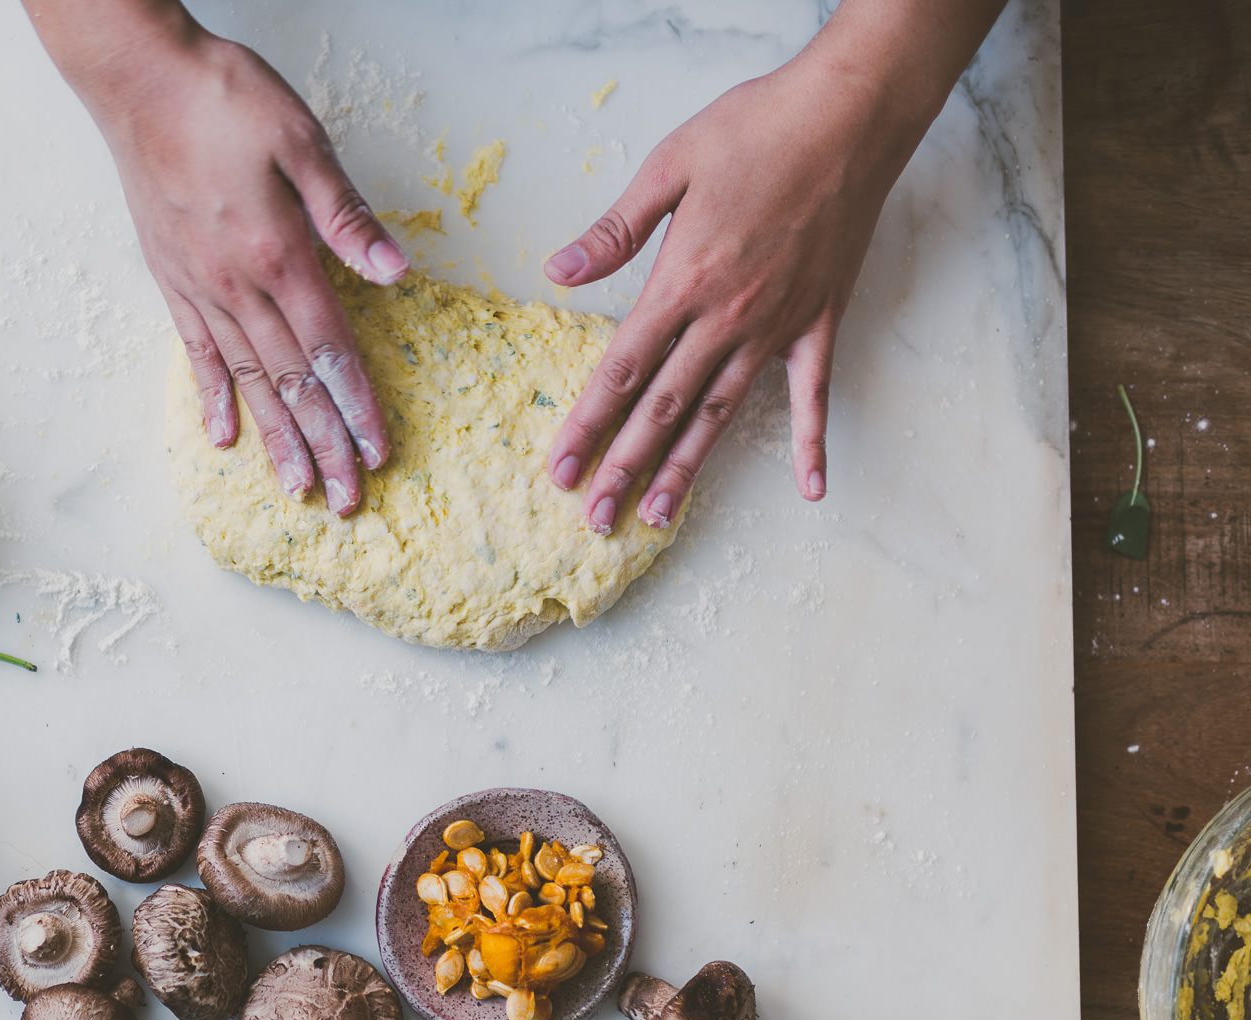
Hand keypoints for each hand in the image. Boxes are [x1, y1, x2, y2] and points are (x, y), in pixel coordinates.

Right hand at [69, 23, 408, 513]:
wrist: (139, 79)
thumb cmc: (224, 97)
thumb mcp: (302, 141)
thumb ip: (345, 215)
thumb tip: (394, 273)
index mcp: (277, 253)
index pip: (328, 350)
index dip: (355, 406)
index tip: (377, 453)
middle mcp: (235, 285)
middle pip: (290, 382)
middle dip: (323, 444)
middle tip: (346, 500)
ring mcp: (199, 287)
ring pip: (246, 380)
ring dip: (275, 438)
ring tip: (296, 489)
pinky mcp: (172, 279)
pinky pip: (197, 352)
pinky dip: (213, 397)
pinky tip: (224, 438)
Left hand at [543, 45, 934, 529]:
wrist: (852, 112)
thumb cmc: (758, 128)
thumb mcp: (670, 166)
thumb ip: (614, 230)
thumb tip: (557, 271)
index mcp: (681, 282)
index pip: (620, 372)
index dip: (587, 427)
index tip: (562, 470)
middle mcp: (726, 317)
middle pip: (663, 408)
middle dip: (624, 467)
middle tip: (594, 518)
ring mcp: (777, 325)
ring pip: (721, 414)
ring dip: (687, 468)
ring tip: (657, 516)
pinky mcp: (820, 320)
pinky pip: (814, 395)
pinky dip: (812, 442)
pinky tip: (811, 489)